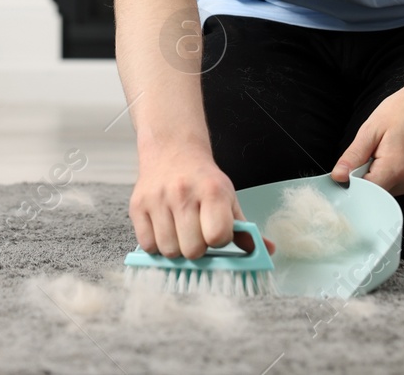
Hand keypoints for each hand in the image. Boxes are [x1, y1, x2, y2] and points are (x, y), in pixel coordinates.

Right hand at [130, 145, 272, 258]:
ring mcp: (157, 200)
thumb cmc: (203, 180)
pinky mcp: (137, 206)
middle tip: (197, 234)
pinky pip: (147, 245)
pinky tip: (165, 230)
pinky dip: (157, 245)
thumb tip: (266, 252)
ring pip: (169, 251)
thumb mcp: (229, 198)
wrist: (172, 151)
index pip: (218, 236)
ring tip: (180, 232)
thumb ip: (245, 229)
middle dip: (197, 249)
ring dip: (177, 249)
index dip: (219, 240)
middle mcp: (183, 193)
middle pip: (193, 250)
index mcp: (212, 191)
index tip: (217, 233)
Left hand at [331, 73, 403, 196]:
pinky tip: (397, 154)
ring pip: (387, 190)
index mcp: (396, 168)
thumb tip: (338, 176)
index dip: (352, 184)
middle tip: (371, 153)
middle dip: (366, 177)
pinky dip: (392, 174)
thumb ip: (354, 156)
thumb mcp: (372, 128)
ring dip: (380, 175)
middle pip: (376, 193)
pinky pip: (399, 185)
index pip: (365, 193)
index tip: (348, 171)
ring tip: (386, 150)